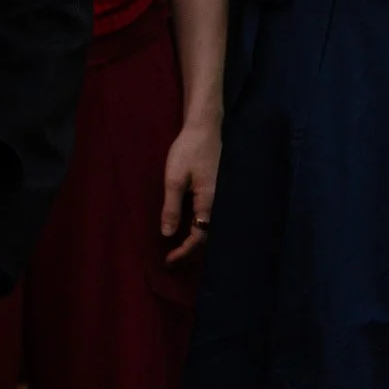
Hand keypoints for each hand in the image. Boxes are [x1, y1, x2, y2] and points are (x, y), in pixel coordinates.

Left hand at [161, 117, 220, 265]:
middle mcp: (219, 204)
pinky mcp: (217, 192)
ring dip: (195, 241)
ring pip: (210, 228)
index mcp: (209, 203)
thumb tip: (167, 235)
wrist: (205, 128)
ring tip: (179, 250)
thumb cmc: (188, 150)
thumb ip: (172, 208)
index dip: (184, 251)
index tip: (169, 260)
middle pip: (207, 237)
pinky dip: (199, 228)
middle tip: (172, 260)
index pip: (198, 238)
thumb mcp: (174, 179)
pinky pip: (210, 217)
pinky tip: (188, 229)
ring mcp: (220, 198)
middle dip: (190, 251)